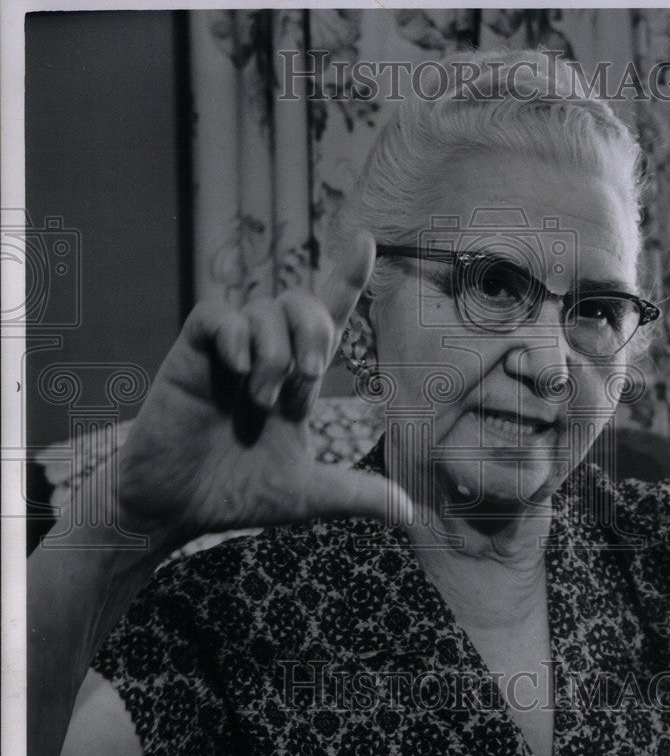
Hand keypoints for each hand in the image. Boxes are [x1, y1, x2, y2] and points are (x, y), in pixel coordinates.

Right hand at [117, 232, 410, 555]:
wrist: (173, 509)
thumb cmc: (236, 496)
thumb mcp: (306, 495)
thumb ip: (357, 495)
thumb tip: (410, 514)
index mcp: (298, 380)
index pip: (329, 317)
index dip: (347, 278)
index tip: (367, 242)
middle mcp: (267, 357)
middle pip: (303, 301)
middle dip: (315, 327)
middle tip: (308, 374)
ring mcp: (229, 354)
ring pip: (264, 308)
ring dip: (274, 349)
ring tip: (259, 397)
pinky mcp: (190, 356)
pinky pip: (216, 314)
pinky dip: (234, 333)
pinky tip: (238, 368)